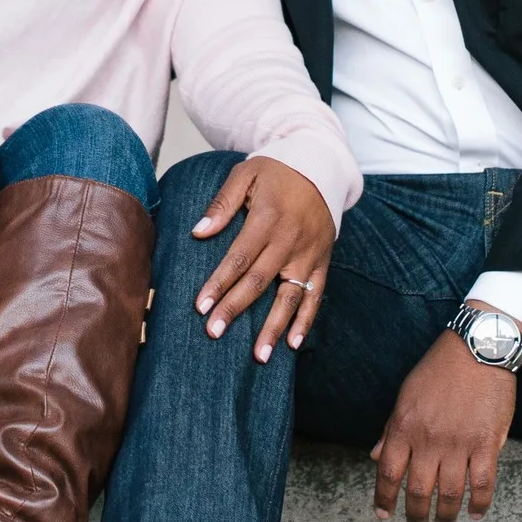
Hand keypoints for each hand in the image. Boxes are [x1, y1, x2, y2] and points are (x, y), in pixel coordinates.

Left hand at [189, 157, 333, 362]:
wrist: (321, 165)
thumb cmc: (277, 171)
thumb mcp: (246, 175)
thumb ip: (223, 204)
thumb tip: (198, 232)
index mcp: (268, 219)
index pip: (239, 258)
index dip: (219, 283)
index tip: (201, 306)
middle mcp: (290, 240)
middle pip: (259, 281)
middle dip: (235, 309)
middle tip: (214, 332)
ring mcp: (309, 254)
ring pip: (289, 297)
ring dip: (273, 327)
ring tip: (258, 355)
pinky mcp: (322, 262)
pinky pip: (315, 296)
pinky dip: (306, 321)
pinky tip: (293, 344)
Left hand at [370, 315, 521, 521]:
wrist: (478, 349)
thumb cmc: (439, 370)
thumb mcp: (406, 396)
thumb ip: (391, 429)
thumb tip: (375, 457)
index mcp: (404, 426)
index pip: (388, 472)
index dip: (384, 498)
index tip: (383, 514)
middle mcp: (428, 439)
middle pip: (418, 490)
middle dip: (416, 516)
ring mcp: (458, 443)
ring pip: (449, 492)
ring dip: (446, 516)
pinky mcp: (486, 443)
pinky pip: (482, 483)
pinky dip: (478, 503)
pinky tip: (475, 513)